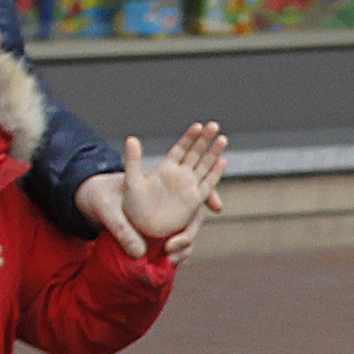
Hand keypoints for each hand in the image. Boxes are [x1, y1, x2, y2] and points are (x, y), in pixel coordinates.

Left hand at [114, 124, 227, 242]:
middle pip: (195, 153)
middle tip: (214, 125)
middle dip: (205, 139)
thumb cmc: (133, 206)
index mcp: (165, 169)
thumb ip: (133, 160)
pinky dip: (215, 173)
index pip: (180, 149)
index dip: (189, 137)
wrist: (141, 228)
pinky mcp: (194, 201)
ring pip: (204, 166)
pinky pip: (207, 185)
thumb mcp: (131, 180)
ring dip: (213, 153)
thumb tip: (131, 138)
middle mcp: (179, 176)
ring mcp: (188, 187)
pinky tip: (222, 161)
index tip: (198, 125)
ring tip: (222, 138)